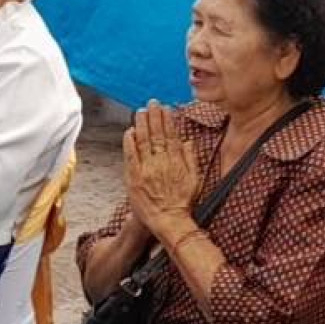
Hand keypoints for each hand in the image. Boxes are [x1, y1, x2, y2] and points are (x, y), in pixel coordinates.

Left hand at [121, 102, 203, 232]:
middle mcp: (161, 162)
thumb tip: (188, 141)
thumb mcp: (195, 179)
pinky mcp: (134, 177)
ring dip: (141, 123)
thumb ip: (191, 159)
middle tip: (151, 103)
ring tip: (140, 111)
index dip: (167, 119)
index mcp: (177, 161)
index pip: (171, 134)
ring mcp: (146, 168)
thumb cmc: (182, 202)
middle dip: (154, 116)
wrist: (167, 220)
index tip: (165, 108)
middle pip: (156, 133)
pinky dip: (129, 141)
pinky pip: (130, 154)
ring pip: (143, 140)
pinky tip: (129, 131)